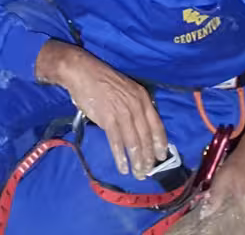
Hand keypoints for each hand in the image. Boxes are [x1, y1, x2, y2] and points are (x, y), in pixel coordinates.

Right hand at [35, 41, 166, 177]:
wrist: (83, 72)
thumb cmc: (103, 81)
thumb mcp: (127, 89)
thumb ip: (136, 106)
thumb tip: (141, 127)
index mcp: (143, 98)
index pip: (157, 125)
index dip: (160, 143)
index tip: (162, 157)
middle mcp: (136, 106)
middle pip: (146, 137)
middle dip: (148, 157)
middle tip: (148, 171)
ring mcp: (122, 113)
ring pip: (134, 142)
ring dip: (136, 161)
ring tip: (138, 173)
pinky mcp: (108, 119)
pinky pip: (117, 142)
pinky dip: (120, 157)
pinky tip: (123, 167)